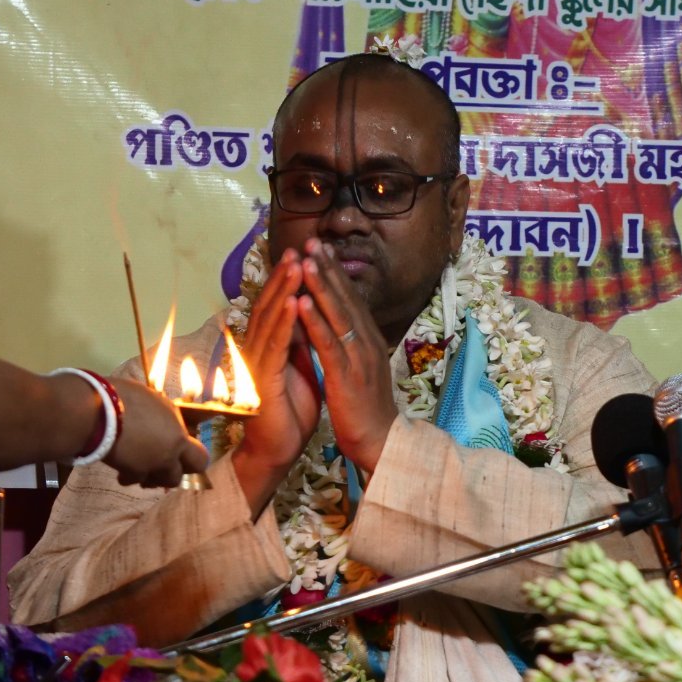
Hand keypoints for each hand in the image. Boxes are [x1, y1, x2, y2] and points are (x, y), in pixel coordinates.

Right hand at [103, 378, 209, 486]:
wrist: (99, 410)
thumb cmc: (125, 397)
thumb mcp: (154, 401)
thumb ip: (164, 418)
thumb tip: (164, 422)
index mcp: (178, 434)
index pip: (200, 458)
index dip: (190, 459)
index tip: (180, 456)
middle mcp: (169, 453)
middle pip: (178, 477)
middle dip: (171, 474)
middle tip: (161, 467)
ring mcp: (150, 465)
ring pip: (157, 482)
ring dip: (150, 478)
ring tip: (140, 469)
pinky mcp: (131, 472)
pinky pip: (133, 480)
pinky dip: (128, 476)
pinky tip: (121, 470)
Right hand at [233, 249, 323, 485]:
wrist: (277, 450)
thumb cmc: (290, 412)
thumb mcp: (301, 370)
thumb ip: (302, 344)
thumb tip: (310, 318)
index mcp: (270, 347)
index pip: (279, 307)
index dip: (289, 282)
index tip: (304, 256)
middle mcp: (259, 350)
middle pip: (270, 306)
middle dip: (284, 277)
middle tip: (297, 248)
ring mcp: (257, 364)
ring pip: (270, 320)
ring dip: (283, 290)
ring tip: (296, 265)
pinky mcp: (262, 380)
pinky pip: (274, 346)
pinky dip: (285, 323)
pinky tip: (294, 303)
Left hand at [297, 237, 397, 474]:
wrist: (379, 441)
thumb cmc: (364, 408)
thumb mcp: (356, 369)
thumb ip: (346, 344)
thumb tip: (333, 323)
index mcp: (368, 340)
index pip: (350, 299)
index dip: (335, 272)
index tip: (320, 249)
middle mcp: (366, 342)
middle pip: (346, 298)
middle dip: (328, 268)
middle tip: (313, 241)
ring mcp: (358, 357)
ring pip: (338, 314)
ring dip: (321, 286)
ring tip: (306, 261)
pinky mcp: (347, 375)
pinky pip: (329, 343)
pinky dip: (315, 321)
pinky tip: (302, 303)